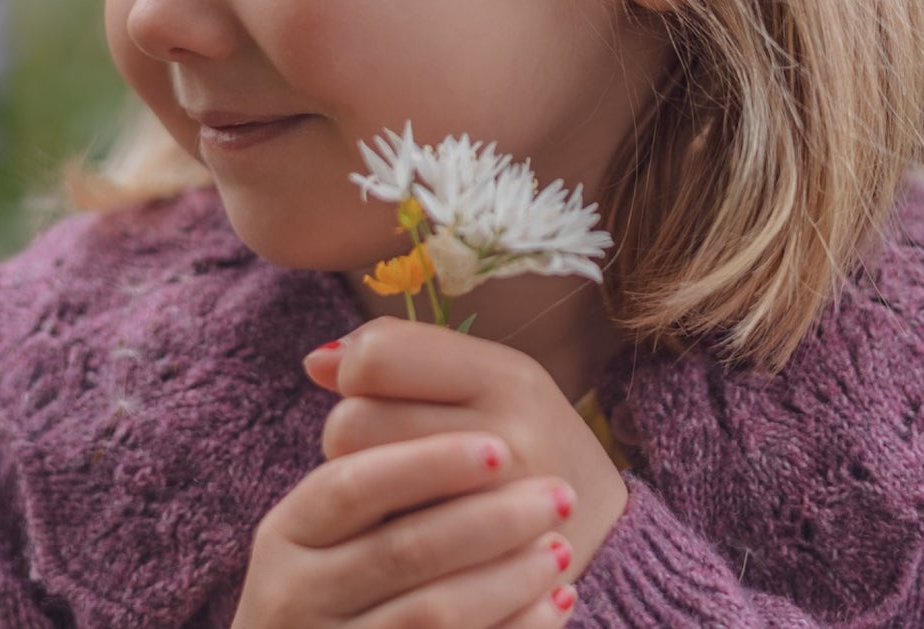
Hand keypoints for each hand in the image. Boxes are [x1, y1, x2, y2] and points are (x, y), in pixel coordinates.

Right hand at [231, 429, 577, 626]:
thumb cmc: (355, 554)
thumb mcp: (348, 501)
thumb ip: (368, 425)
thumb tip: (332, 357)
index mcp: (290, 530)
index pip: (355, 483)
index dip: (427, 464)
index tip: (501, 446)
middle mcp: (294, 593)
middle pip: (401, 550)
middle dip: (487, 523)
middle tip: (558, 495)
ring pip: (430, 614)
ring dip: (507, 579)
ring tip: (560, 547)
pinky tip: (555, 602)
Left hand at [305, 318, 629, 585]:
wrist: (608, 533)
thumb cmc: (529, 439)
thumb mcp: (491, 379)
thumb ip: (409, 358)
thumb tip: (316, 359)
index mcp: (507, 377)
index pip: (378, 356)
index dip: (356, 371)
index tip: (376, 389)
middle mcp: (505, 436)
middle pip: (353, 421)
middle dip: (350, 435)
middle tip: (381, 448)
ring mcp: (492, 510)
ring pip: (355, 486)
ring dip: (356, 487)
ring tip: (392, 488)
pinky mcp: (473, 569)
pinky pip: (379, 545)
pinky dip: (373, 539)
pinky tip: (399, 532)